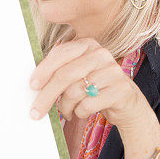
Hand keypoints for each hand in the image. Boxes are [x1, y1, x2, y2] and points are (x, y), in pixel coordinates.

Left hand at [28, 38, 151, 131]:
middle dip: (47, 96)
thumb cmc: (95, 87)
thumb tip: (34, 82)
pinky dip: (79, 113)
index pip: (60, 54)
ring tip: (68, 110)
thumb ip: (60, 71)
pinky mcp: (120, 90)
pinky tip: (82, 112)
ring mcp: (112, 71)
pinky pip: (87, 105)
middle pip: (65, 75)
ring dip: (65, 107)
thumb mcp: (78, 73)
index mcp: (88, 45)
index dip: (44, 70)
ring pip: (74, 92)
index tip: (32, 86)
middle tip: (36, 112)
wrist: (127, 103)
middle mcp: (101, 54)